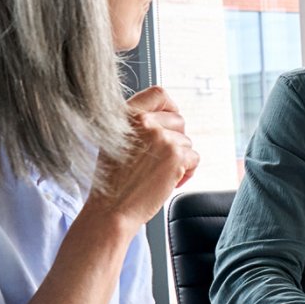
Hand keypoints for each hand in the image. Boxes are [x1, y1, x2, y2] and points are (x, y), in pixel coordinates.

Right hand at [86, 87, 199, 229]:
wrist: (111, 209)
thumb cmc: (113, 181)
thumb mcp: (115, 141)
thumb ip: (137, 125)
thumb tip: (168, 117)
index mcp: (125, 114)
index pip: (159, 94)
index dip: (170, 107)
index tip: (170, 123)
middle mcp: (143, 121)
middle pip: (179, 121)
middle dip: (176, 140)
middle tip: (161, 160)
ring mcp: (160, 137)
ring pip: (187, 142)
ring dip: (179, 160)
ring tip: (159, 174)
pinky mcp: (175, 155)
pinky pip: (194, 158)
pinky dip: (186, 172)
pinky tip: (167, 182)